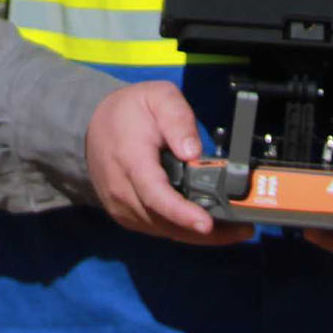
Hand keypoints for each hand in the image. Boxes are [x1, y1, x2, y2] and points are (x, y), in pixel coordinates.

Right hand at [84, 81, 236, 245]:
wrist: (90, 124)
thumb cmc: (128, 111)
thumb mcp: (158, 97)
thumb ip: (178, 119)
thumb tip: (193, 152)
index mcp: (131, 161)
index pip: (156, 195)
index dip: (182, 213)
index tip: (206, 223)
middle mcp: (122, 191)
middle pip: (166, 222)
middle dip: (206, 232)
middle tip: (242, 230)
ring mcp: (121, 207)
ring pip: (164, 231)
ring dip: (197, 235)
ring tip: (233, 229)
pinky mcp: (126, 216)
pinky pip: (158, 228)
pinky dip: (182, 230)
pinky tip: (206, 224)